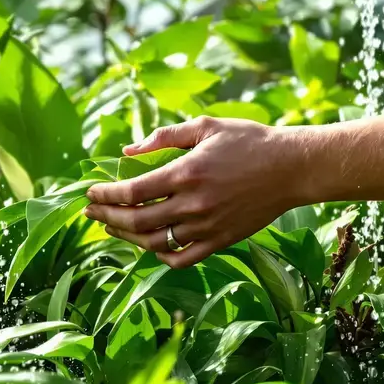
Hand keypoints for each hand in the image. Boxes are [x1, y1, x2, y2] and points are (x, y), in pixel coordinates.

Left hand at [84, 116, 307, 268]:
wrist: (292, 167)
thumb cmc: (249, 141)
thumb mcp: (205, 126)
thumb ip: (164, 136)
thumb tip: (128, 150)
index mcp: (186, 172)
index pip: (133, 191)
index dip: (106, 195)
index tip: (91, 193)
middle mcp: (194, 204)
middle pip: (137, 221)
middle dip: (107, 217)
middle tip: (91, 213)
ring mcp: (207, 226)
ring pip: (155, 242)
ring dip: (127, 237)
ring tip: (113, 227)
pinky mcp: (221, 240)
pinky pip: (182, 257)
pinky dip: (160, 255)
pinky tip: (150, 245)